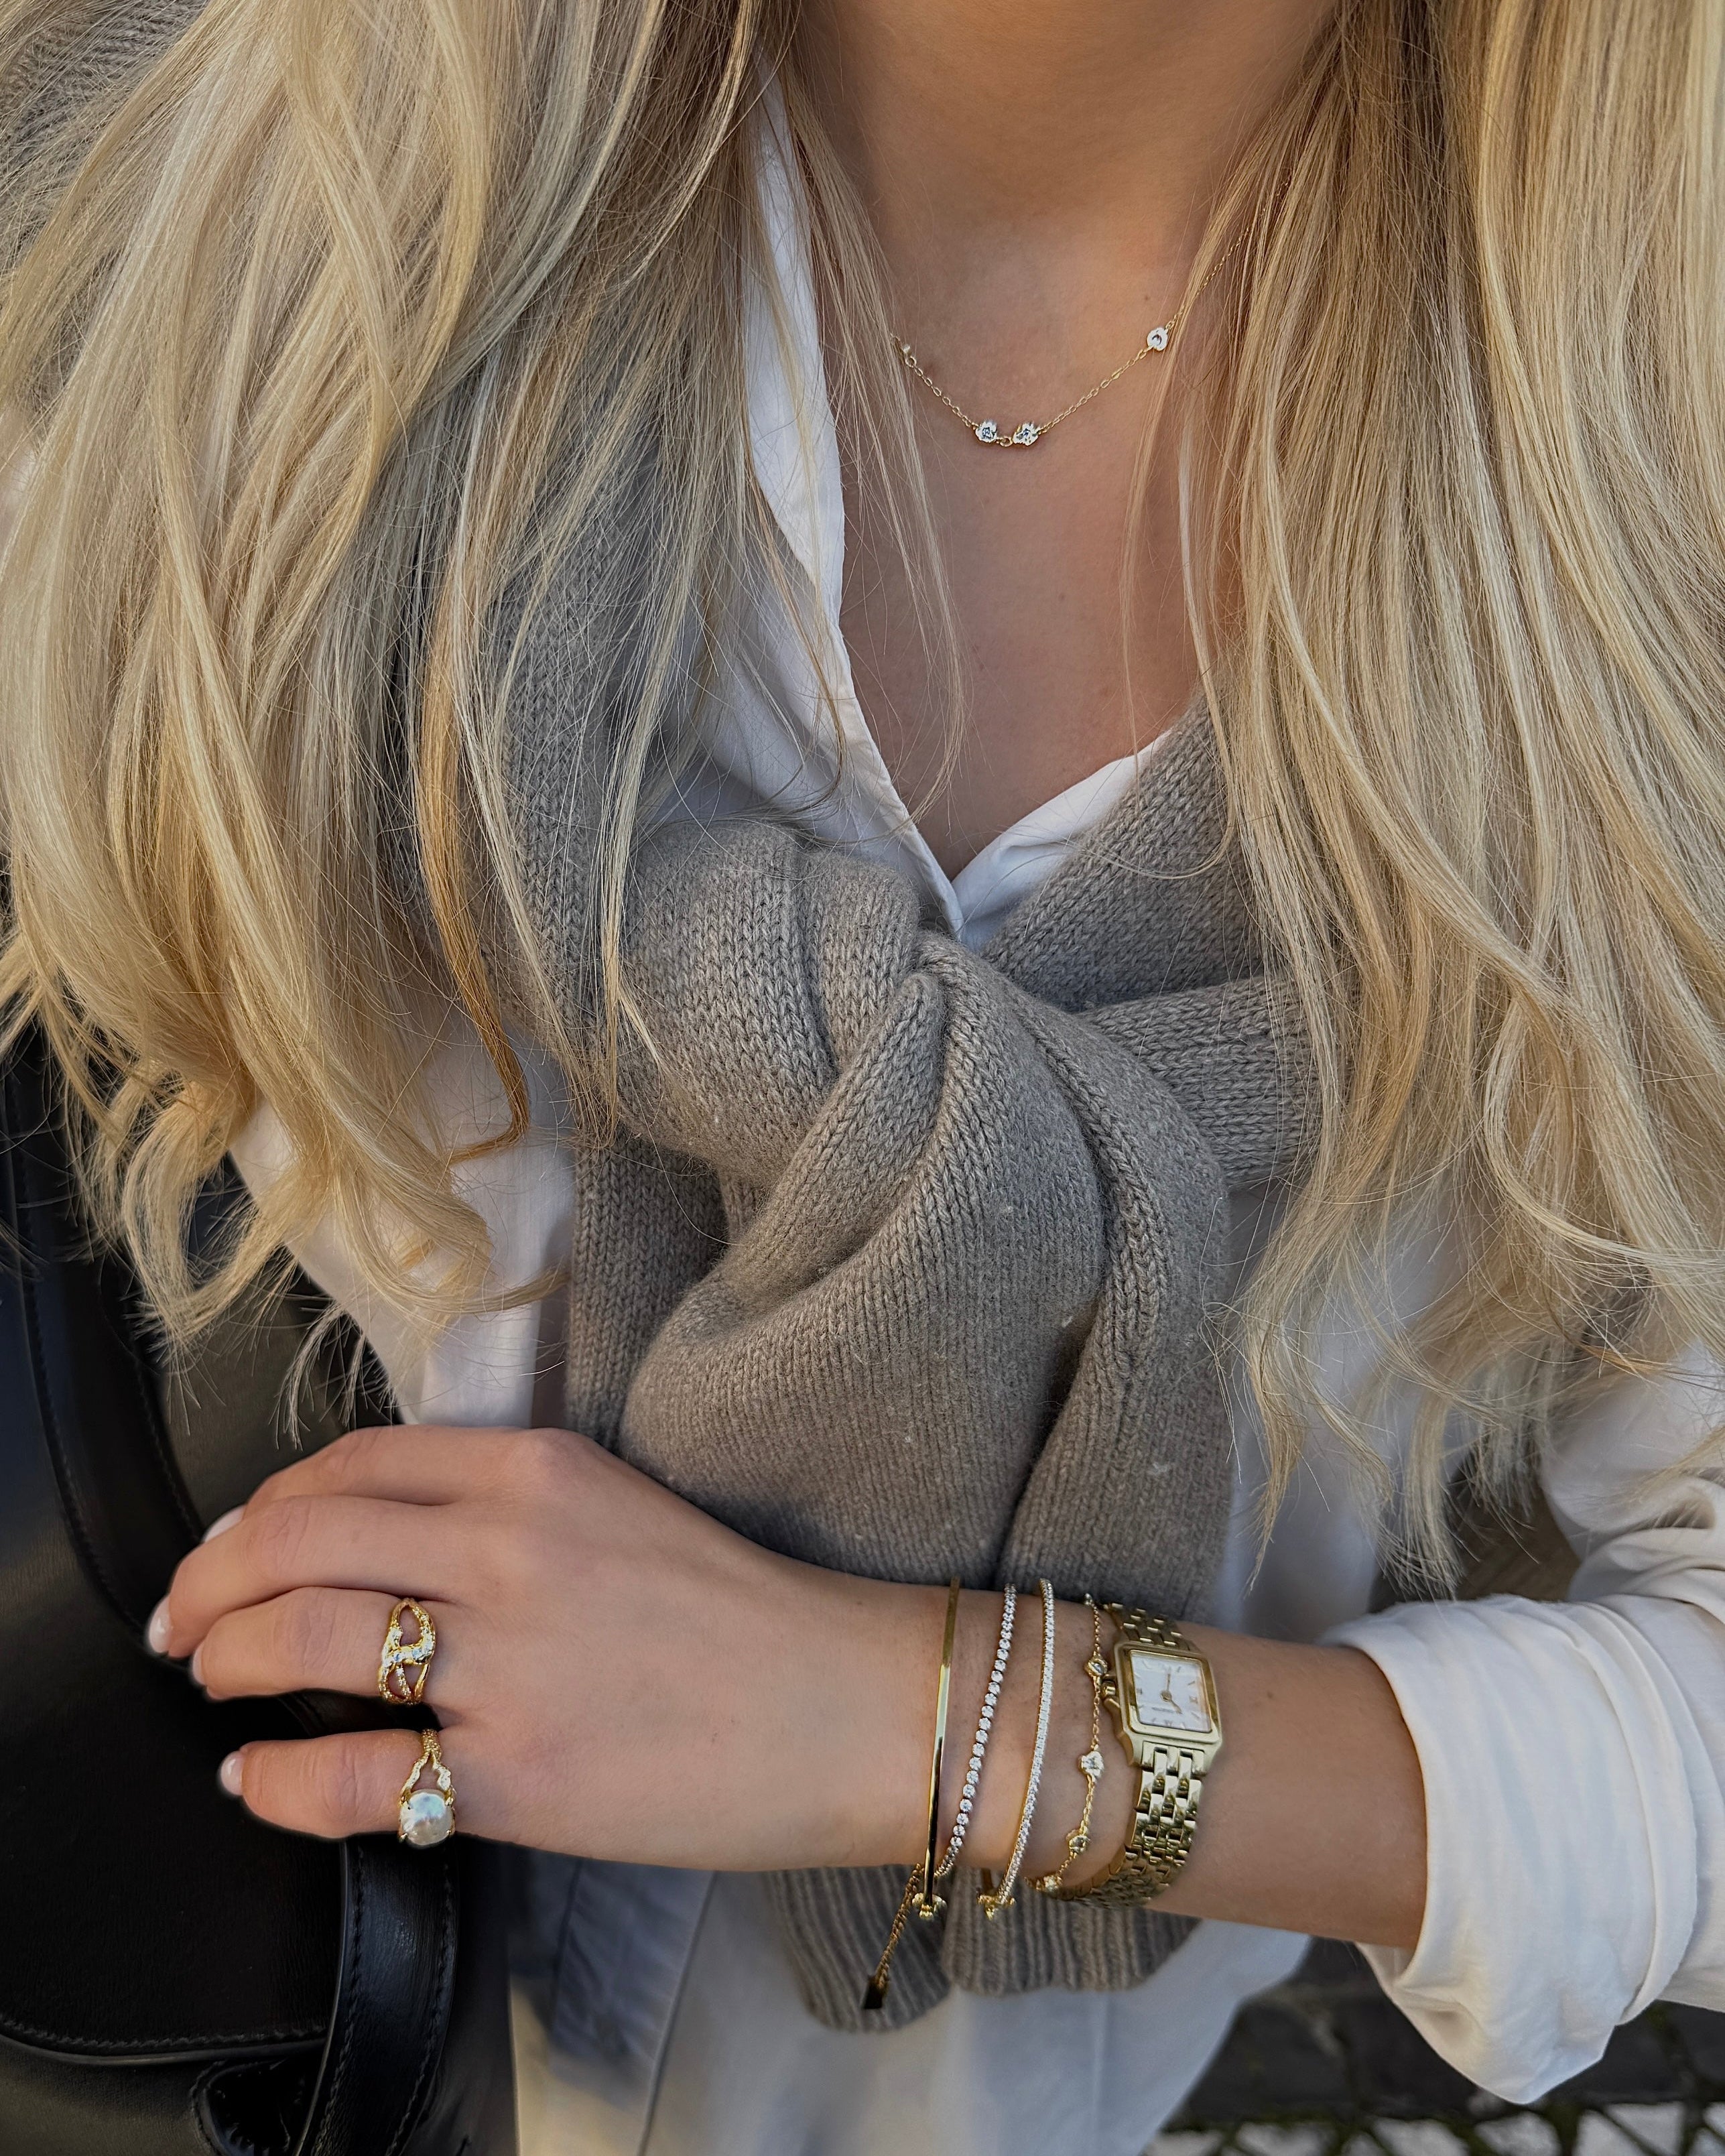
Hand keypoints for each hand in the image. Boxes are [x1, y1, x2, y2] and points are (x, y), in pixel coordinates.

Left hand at [153, 1424, 938, 1865]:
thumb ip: (504, 1508)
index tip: (234, 1540)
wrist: (848, 1705)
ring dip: (225, 1661)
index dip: (264, 1504)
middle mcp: (509, 1548)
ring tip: (209, 1682)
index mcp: (538, 1469)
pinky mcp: (519, 1774)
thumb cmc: (744, 1614)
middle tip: (183, 1619)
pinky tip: (255, 1784)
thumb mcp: (618, 1508)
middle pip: (299, 1541)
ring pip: (300, 1641)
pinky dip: (274, 1784)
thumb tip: (377, 1542)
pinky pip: (349, 1778)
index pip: (352, 1464)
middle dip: (211, 1581)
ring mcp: (509, 1661)